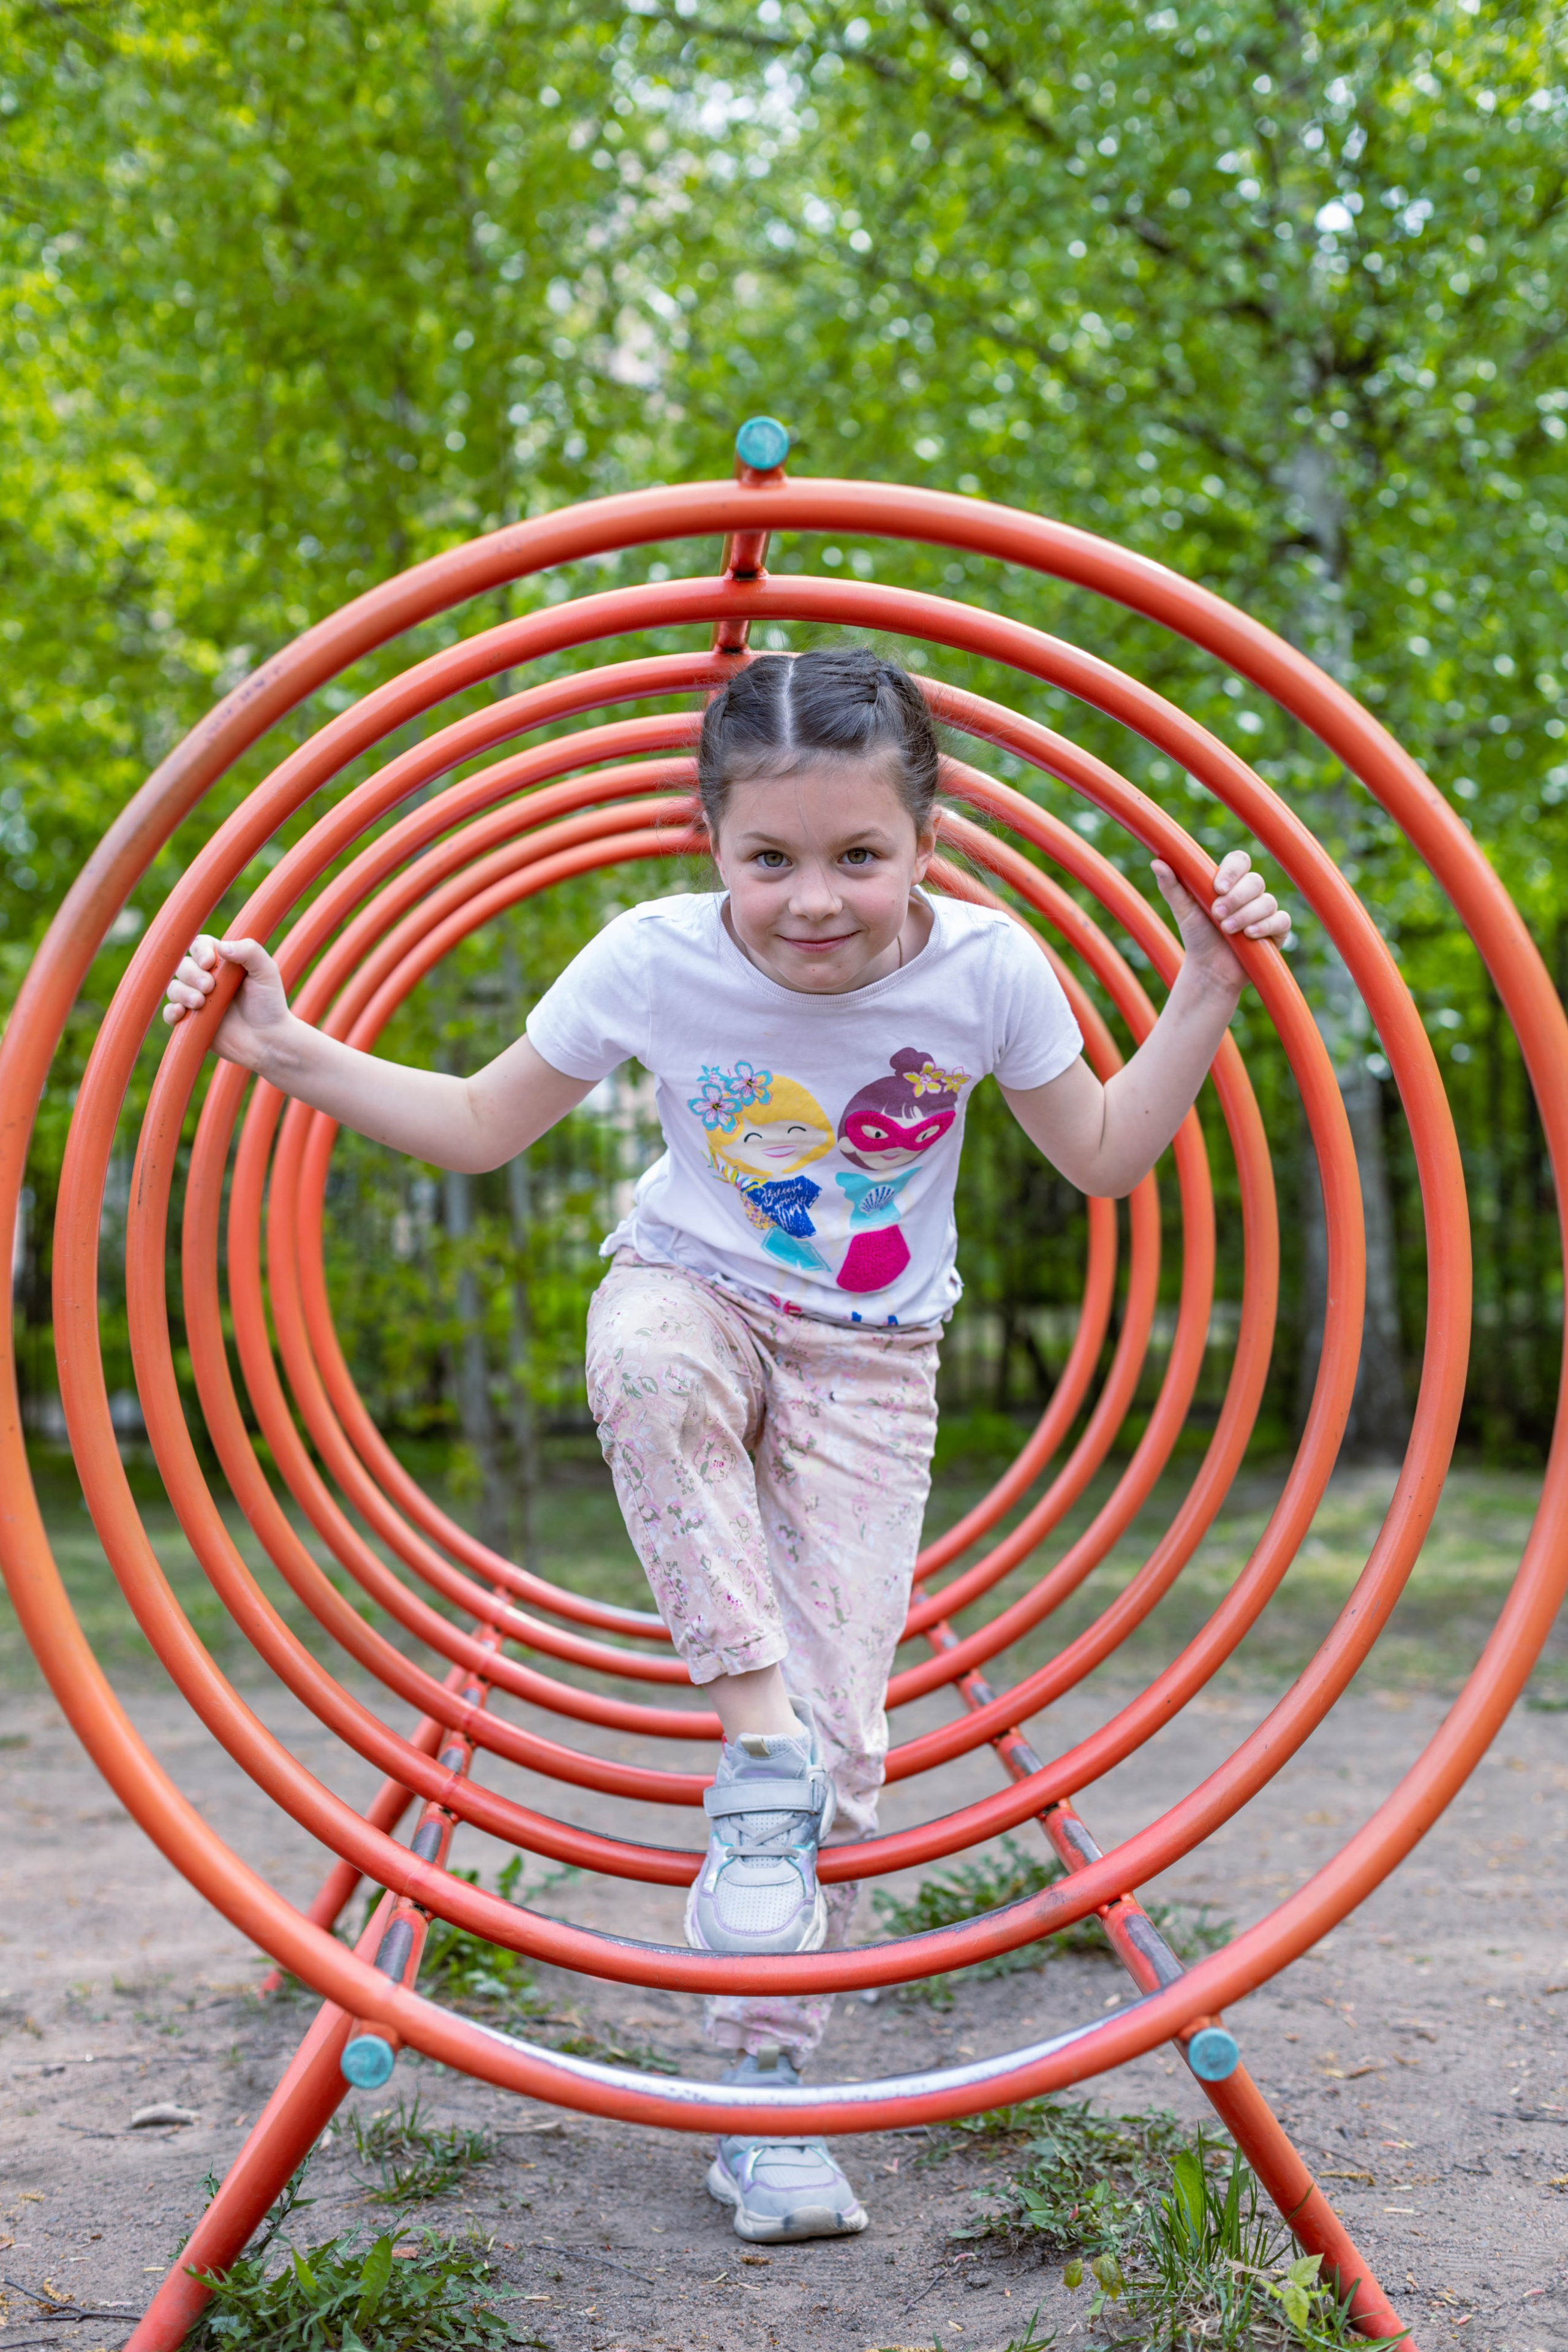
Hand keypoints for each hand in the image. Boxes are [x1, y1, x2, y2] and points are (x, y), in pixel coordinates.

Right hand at [162, 935, 294, 1070]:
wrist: (268, 1039)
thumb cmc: (269, 1004)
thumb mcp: (266, 972)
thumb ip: (250, 952)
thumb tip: (222, 946)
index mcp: (222, 963)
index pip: (199, 946)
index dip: (200, 951)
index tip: (210, 963)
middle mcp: (206, 979)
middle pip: (183, 966)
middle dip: (192, 974)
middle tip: (210, 987)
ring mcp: (197, 1000)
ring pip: (174, 988)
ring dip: (182, 992)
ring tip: (200, 1002)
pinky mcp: (191, 1021)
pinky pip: (169, 1013)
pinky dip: (171, 1011)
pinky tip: (181, 1012)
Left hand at [1151, 848, 1289, 994]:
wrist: (1209, 970)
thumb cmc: (1197, 938)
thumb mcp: (1183, 911)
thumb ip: (1172, 887)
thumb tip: (1156, 862)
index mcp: (1230, 882)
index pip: (1240, 861)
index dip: (1232, 871)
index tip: (1217, 888)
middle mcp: (1250, 893)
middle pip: (1254, 881)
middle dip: (1235, 898)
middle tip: (1217, 914)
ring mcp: (1265, 911)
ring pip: (1266, 901)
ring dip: (1245, 915)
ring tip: (1227, 930)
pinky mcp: (1277, 930)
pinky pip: (1281, 920)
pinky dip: (1265, 926)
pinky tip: (1249, 935)